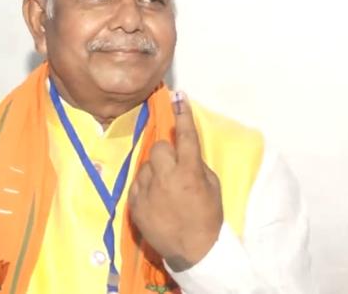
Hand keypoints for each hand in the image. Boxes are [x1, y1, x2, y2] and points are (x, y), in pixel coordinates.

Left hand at [128, 91, 223, 271]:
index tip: (179, 96)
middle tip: (174, 167)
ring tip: (165, 189)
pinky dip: (146, 186)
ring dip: (155, 171)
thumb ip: (197, 165)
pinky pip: (138, 182)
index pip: (186, 136)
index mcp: (190, 172)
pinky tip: (156, 199)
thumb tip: (184, 151)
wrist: (193, 250)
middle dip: (166, 153)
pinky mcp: (135, 202)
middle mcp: (167, 178)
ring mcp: (148, 190)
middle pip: (159, 147)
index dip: (183, 114)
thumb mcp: (212, 187)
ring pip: (147, 164)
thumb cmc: (207, 217)